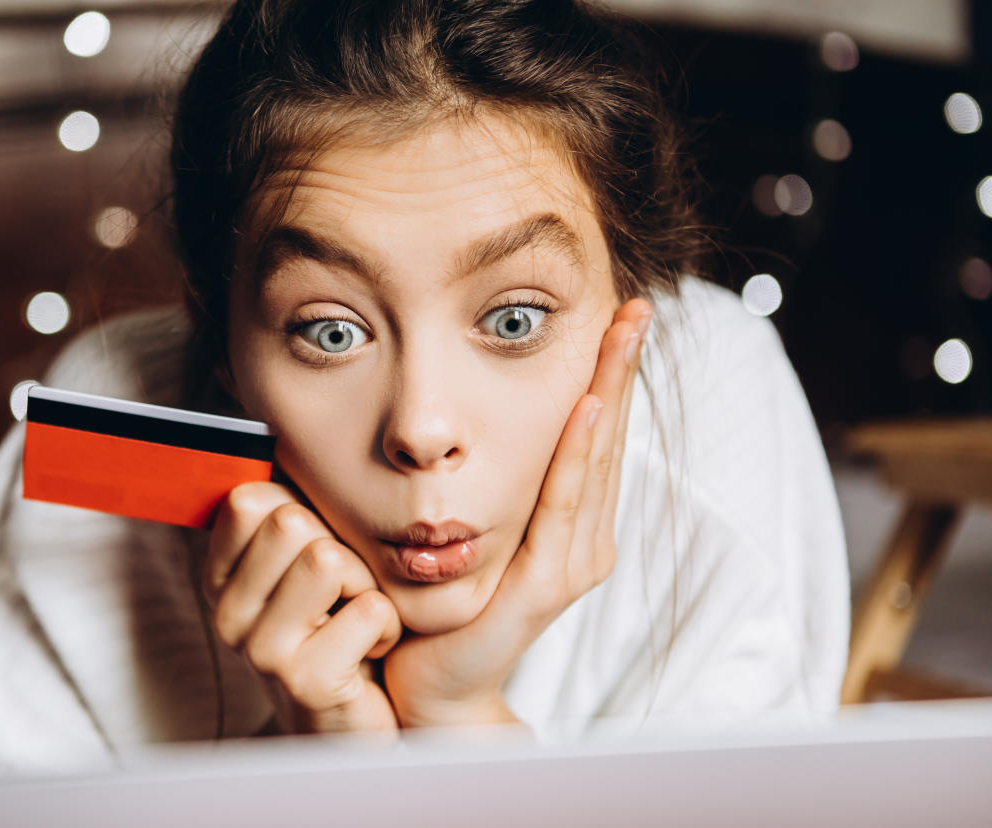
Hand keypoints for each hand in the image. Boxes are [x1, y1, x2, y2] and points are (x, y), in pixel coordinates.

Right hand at [205, 481, 402, 733]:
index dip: (302, 512)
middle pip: (289, 521)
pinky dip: (388, 626)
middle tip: (343, 593)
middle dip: (340, 549)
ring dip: (365, 585)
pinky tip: (370, 653)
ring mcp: (261, 651)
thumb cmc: (340, 633)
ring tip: (356, 619)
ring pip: (327, 558)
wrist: (361, 726)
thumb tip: (276, 428)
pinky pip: (369, 608)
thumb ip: (286, 513)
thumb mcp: (304, 569)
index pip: (248, 499)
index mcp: (222, 578)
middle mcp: (229, 614)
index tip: (313, 551)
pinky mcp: (305, 682)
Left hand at [381, 299, 652, 727]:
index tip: (618, 319)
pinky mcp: (549, 584)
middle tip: (635, 309)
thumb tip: (467, 424)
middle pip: (607, 438)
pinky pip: (563, 506)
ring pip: (594, 461)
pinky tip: (587, 408)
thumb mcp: (471, 530)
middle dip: (620, 370)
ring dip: (608, 393)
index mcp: (571, 524)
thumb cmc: (443, 607)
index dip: (609, 376)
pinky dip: (578, 455)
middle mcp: (584, 540)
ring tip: (622, 336)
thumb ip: (488, 487)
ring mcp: (572, 562)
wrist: (433, 687)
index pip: (594, 435)